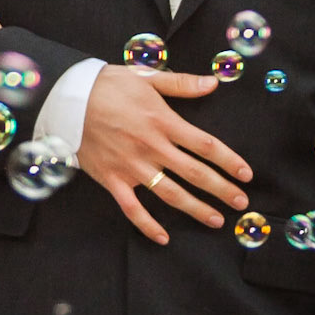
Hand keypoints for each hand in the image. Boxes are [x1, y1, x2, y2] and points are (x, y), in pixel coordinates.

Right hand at [77, 64, 250, 245]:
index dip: (229, 161)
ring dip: (195, 209)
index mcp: (163, 121)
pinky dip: (147, 226)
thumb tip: (214, 83)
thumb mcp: (145, 76)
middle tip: (241, 203)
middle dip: (221, 190)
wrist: (67, 99)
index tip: (246, 175)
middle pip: (194, 173)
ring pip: (170, 194)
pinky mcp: (113, 179)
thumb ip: (181, 83)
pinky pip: (133, 208)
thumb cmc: (108, 85)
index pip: (205, 145)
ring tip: (215, 220)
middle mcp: (151, 147)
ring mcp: (132, 166)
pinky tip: (163, 237)